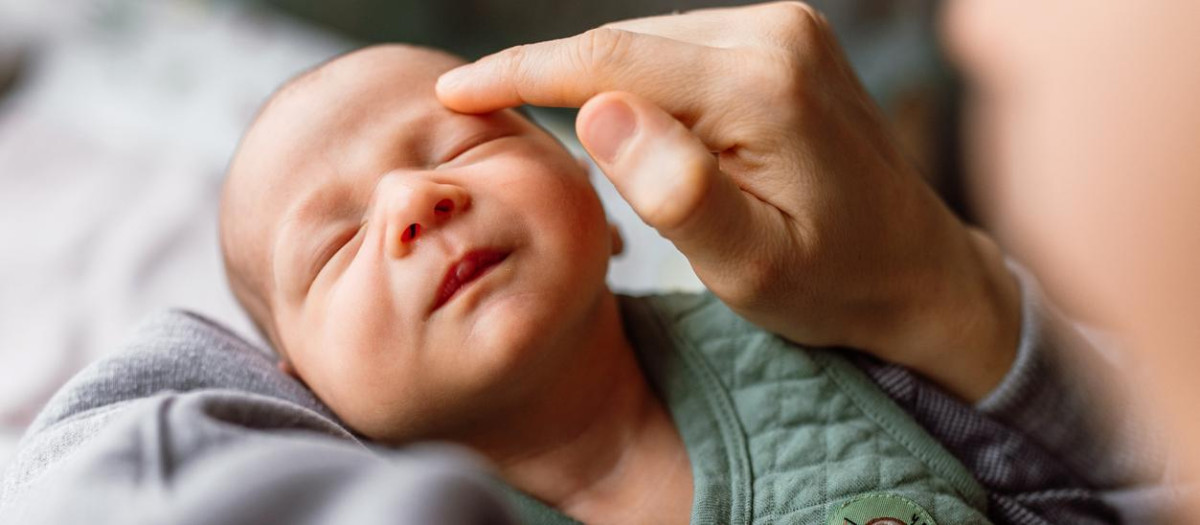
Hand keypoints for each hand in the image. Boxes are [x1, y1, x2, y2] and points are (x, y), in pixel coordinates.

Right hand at [437, 2, 1019, 400]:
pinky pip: (682, 48)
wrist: (916, 267)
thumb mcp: (752, 266)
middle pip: (625, 43)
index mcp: (764, 87)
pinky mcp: (785, 37)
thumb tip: (597, 113)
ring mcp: (785, 27)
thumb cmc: (833, 283)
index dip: (521, 72)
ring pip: (649, 43)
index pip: (611, 60)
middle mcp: (777, 33)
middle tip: (485, 118)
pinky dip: (640, 81)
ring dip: (599, 85)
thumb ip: (678, 192)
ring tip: (569, 141)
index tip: (456, 93)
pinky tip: (630, 124)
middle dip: (551, 78)